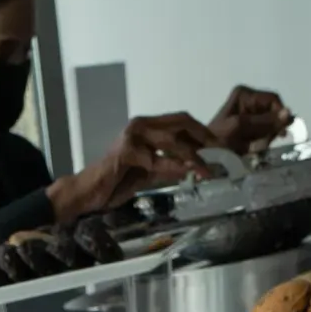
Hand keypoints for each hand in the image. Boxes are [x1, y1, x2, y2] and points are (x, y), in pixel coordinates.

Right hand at [49, 111, 214, 220]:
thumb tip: (196, 166)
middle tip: (220, 154)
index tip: (220, 146)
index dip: (203, 131)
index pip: (182, 120)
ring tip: (206, 171)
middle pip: (181, 123)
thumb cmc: (118, 180)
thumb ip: (171, 165)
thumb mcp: (151, 172)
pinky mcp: (125, 152)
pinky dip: (171, 168)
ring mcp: (132, 136)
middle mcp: (141, 125)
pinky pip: (155, 160)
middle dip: (204, 138)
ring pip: (171, 141)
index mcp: (148, 126)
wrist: (90, 191)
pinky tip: (184, 175)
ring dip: (192, 157)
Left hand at [207, 85, 292, 153]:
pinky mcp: (250, 125)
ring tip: (255, 147)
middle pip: (273, 111)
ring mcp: (249, 112)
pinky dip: (263, 140)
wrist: (204, 157)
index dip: (278, 116)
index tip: (277, 133)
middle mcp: (248, 99)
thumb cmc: (218, 141)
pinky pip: (265, 131)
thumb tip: (288, 113)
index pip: (273, 100)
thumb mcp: (241, 129)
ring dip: (267, 136)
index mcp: (244, 94)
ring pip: (271, 123)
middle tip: (262, 143)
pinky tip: (254, 148)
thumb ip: (264, 122)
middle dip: (271, 128)